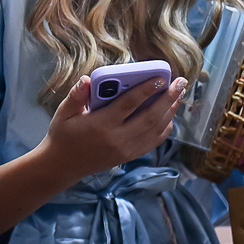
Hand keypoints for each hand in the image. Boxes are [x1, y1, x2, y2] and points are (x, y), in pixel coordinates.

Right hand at [41, 73, 187, 183]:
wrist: (62, 165)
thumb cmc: (63, 134)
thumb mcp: (64, 112)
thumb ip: (76, 95)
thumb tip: (86, 79)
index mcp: (101, 125)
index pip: (129, 104)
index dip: (147, 90)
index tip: (161, 77)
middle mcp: (118, 139)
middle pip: (150, 117)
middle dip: (168, 98)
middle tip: (180, 82)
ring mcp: (126, 150)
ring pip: (156, 130)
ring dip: (170, 111)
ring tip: (179, 94)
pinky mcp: (130, 156)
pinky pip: (153, 141)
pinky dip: (165, 128)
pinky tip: (169, 115)